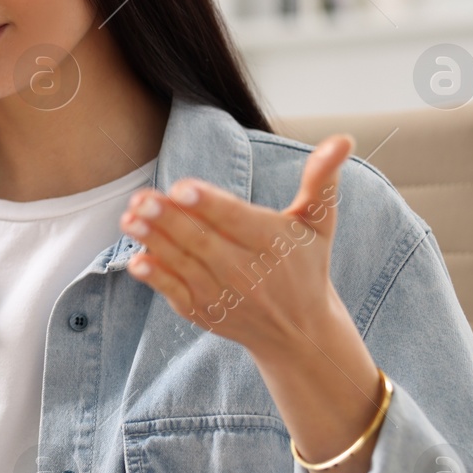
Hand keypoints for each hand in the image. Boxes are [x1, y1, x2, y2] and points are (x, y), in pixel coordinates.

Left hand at [118, 135, 385, 472]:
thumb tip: (342, 140)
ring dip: (155, 242)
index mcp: (273, 243)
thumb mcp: (318, 223)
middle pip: (203, 241)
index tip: (182, 187)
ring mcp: (224, 295)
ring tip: (129, 218)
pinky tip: (136, 260)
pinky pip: (177, 294)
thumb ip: (322, 180)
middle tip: (142, 198)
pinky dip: (157, 279)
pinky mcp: (205, 313)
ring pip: (185, 265)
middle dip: (170, 220)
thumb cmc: (305, 265)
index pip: (236, 220)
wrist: (299, 332)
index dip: (209, 204)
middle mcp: (248, 272)